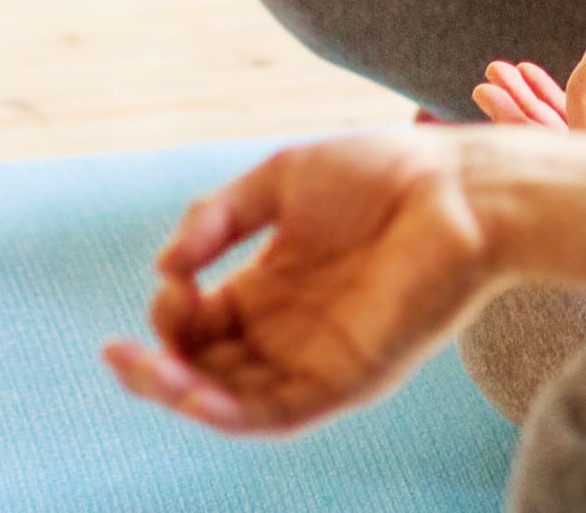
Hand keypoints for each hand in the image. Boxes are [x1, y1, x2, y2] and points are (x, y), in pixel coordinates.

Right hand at [104, 132, 500, 438]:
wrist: (461, 186)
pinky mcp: (349, 379)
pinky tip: (195, 394)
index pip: (200, 325)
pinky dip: (232, 414)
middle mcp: (288, 332)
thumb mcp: (282, 179)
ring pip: (233, 402)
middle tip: (124, 351)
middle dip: (157, 368)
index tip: (169, 281)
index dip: (168, 316)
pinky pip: (280, 414)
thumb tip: (165, 266)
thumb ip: (219, 215)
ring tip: (147, 370)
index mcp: (270, 287)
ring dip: (182, 396)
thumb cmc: (383, 171)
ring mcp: (318, 359)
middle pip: (205, 371)